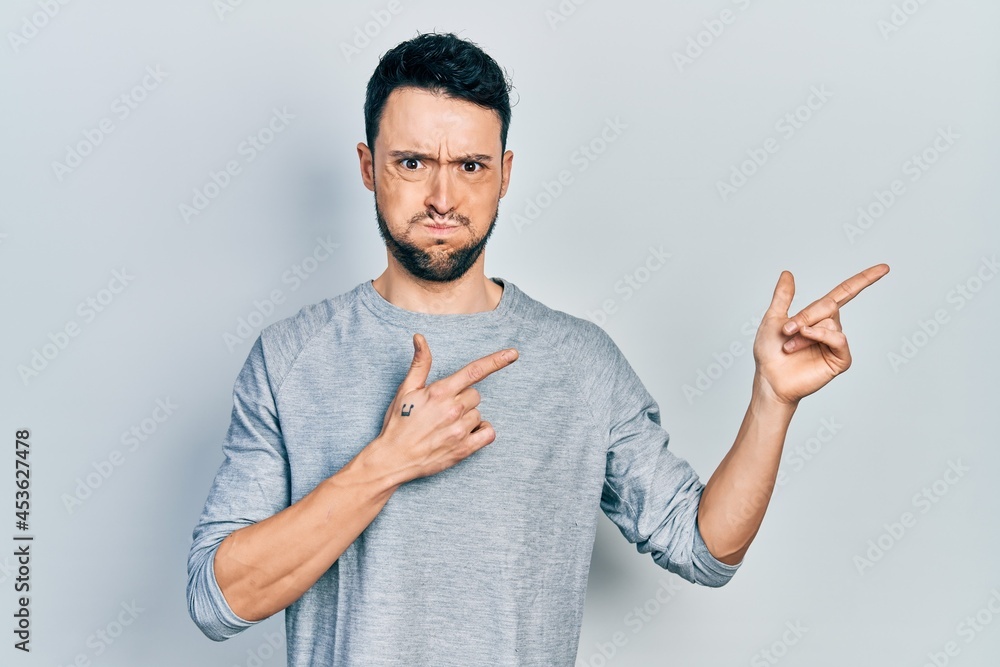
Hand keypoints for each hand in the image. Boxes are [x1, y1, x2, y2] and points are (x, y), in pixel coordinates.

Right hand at [374, 333, 518, 482]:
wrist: (393, 459)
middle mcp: (453, 409)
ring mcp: (460, 430)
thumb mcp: (405, 389)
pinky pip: (488, 433)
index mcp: (440, 392)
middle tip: (442, 411)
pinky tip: (465, 434)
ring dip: (468, 417)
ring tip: (446, 426)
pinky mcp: (464, 449)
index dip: (497, 360)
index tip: (514, 353)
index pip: (474, 371)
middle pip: (475, 395)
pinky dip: (481, 432)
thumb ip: (420, 363)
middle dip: (462, 399)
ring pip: (479, 414)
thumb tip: (420, 337)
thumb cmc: (398, 423)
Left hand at [753, 264, 889, 404]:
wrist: (769, 378)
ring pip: (830, 322)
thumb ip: (783, 296)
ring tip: (789, 345)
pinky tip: (805, 338)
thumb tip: (787, 273)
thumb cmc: (769, 352)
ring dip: (805, 332)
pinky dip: (820, 336)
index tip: (885, 267)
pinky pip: (839, 339)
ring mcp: (835, 343)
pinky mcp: (839, 359)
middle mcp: (829, 327)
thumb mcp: (773, 318)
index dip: (864, 280)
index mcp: (817, 316)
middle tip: (786, 330)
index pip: (845, 292)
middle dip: (806, 315)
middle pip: (829, 305)